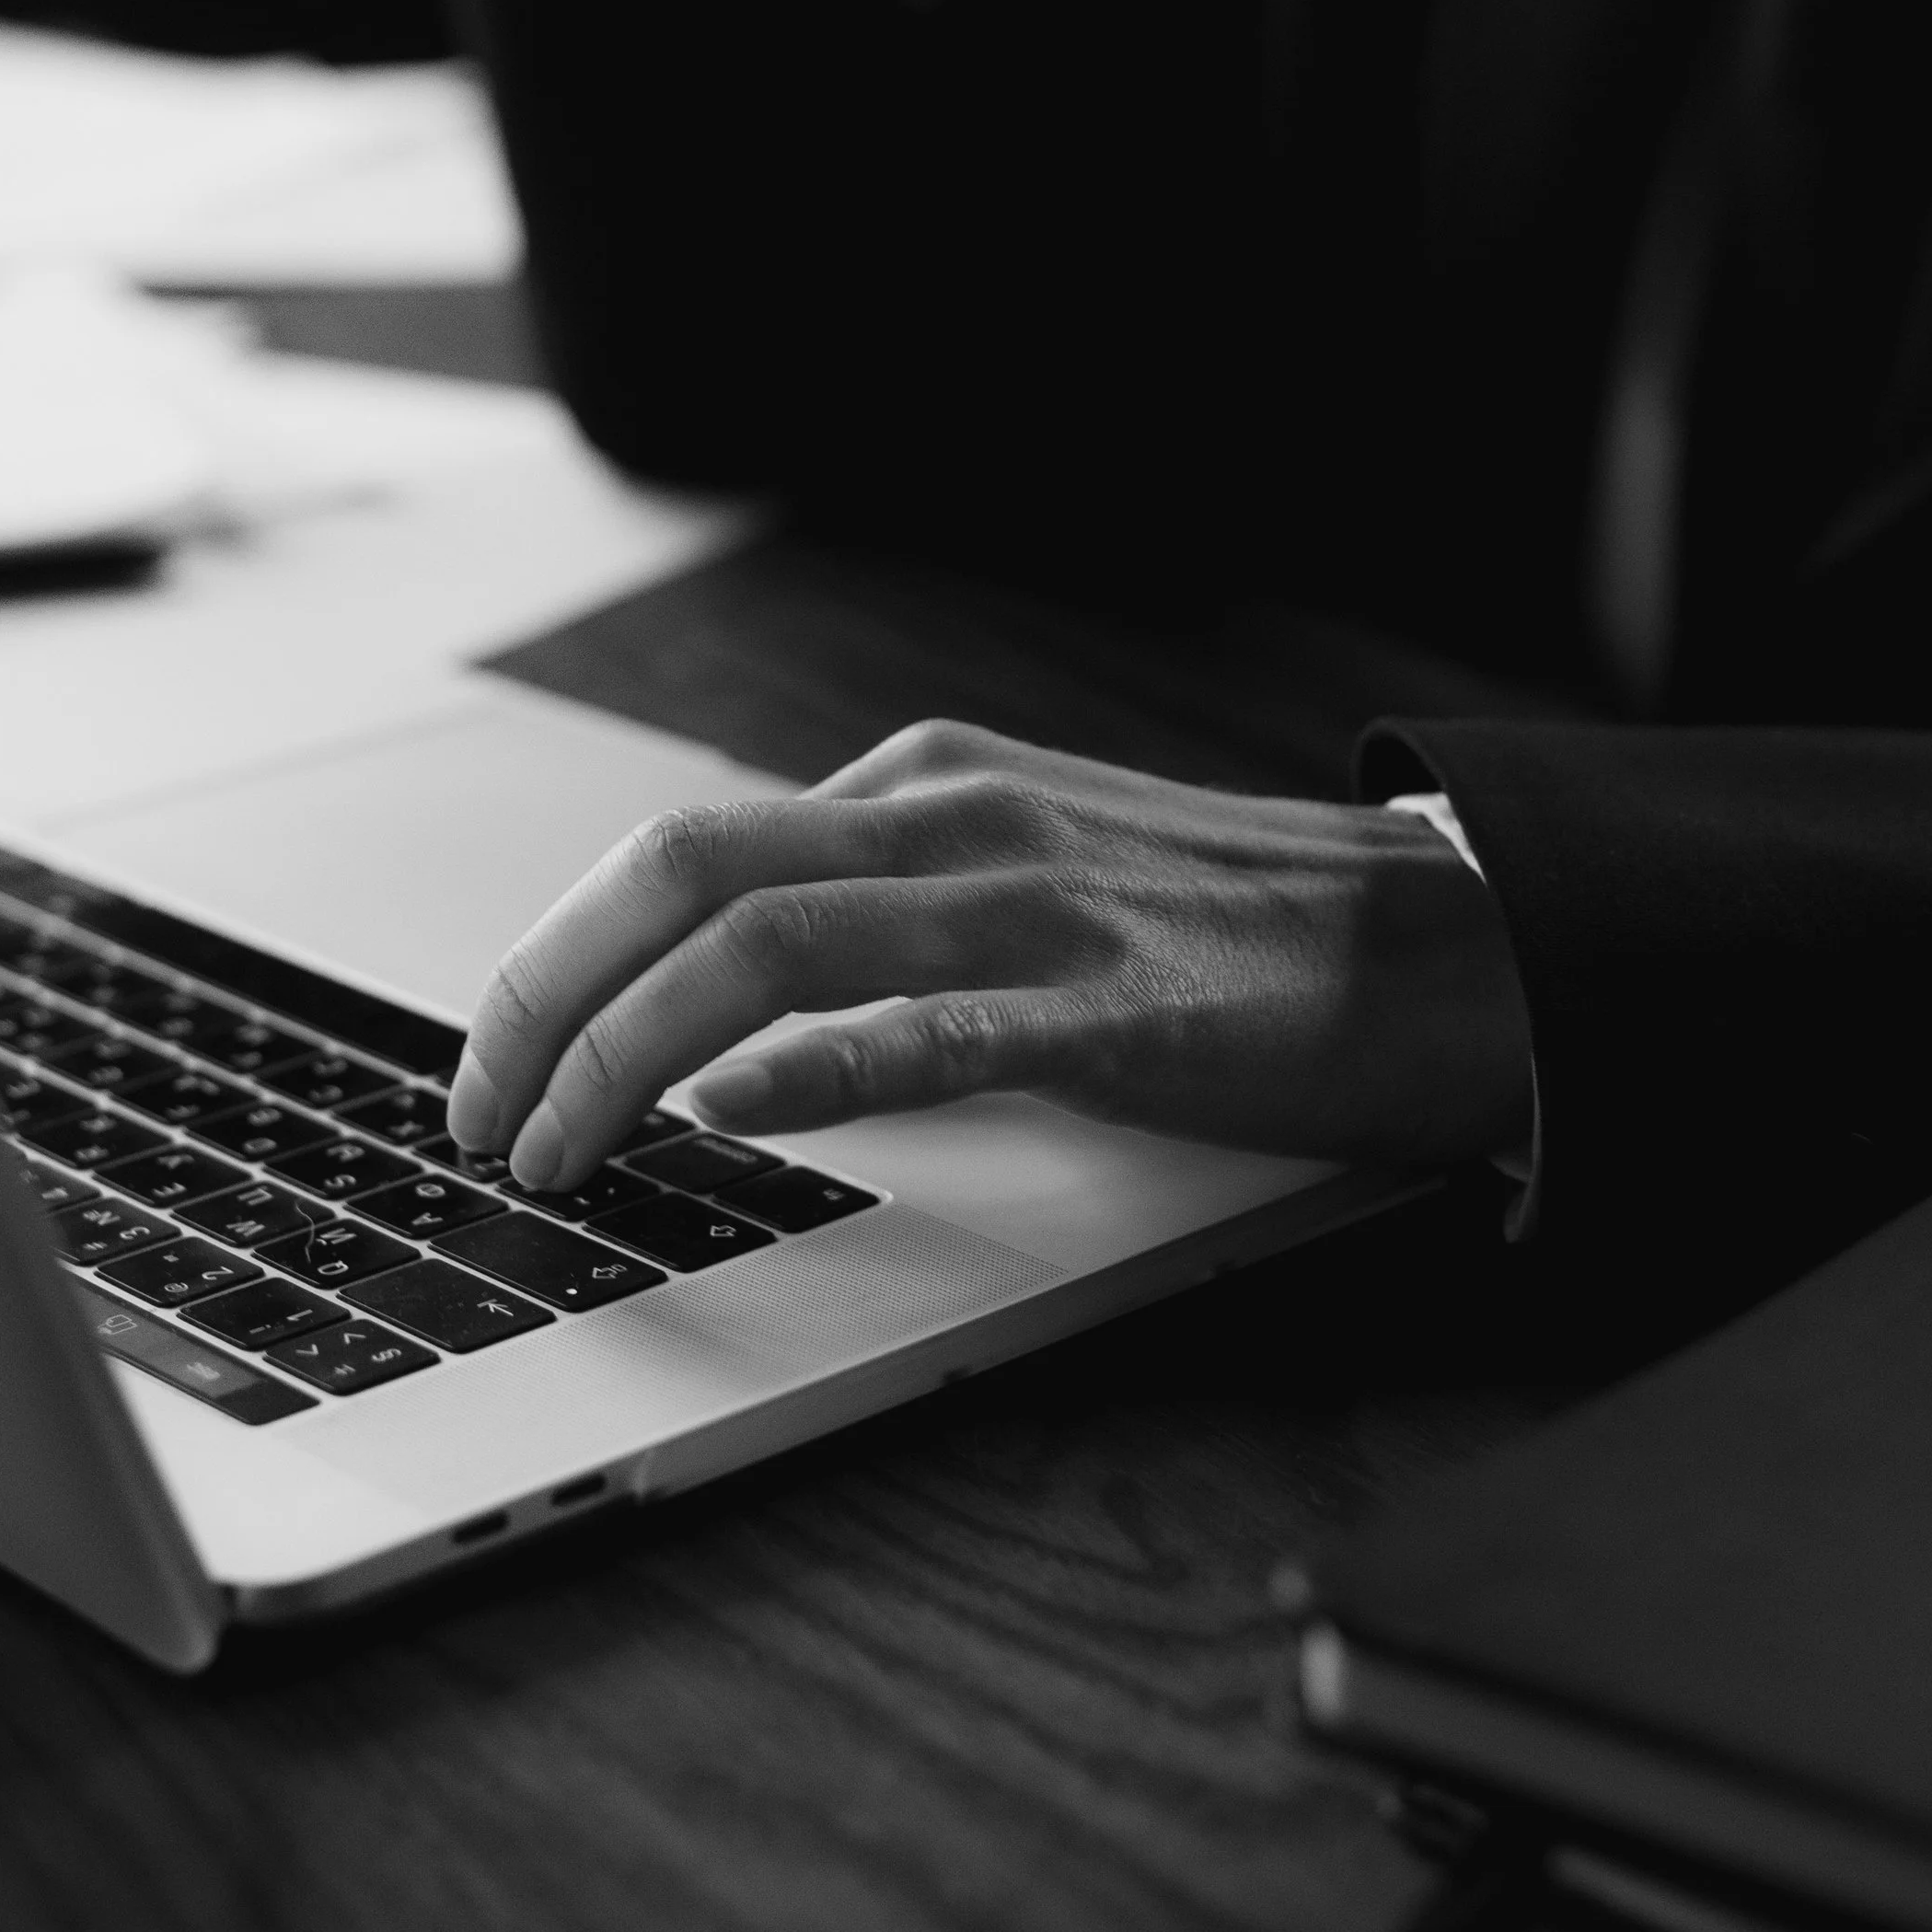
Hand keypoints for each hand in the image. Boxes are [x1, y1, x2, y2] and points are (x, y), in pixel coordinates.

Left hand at [447, 720, 1537, 1193]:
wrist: (1450, 941)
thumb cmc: (1225, 924)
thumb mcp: (1024, 865)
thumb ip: (885, 899)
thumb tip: (721, 986)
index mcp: (923, 784)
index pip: (679, 848)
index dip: (557, 957)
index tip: (498, 1060)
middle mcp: (959, 817)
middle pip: (684, 872)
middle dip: (547, 996)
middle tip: (481, 1117)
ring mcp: (1039, 904)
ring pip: (771, 943)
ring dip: (628, 1050)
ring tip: (560, 1147)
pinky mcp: (1123, 1007)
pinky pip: (938, 1028)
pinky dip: (815, 1068)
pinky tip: (735, 1114)